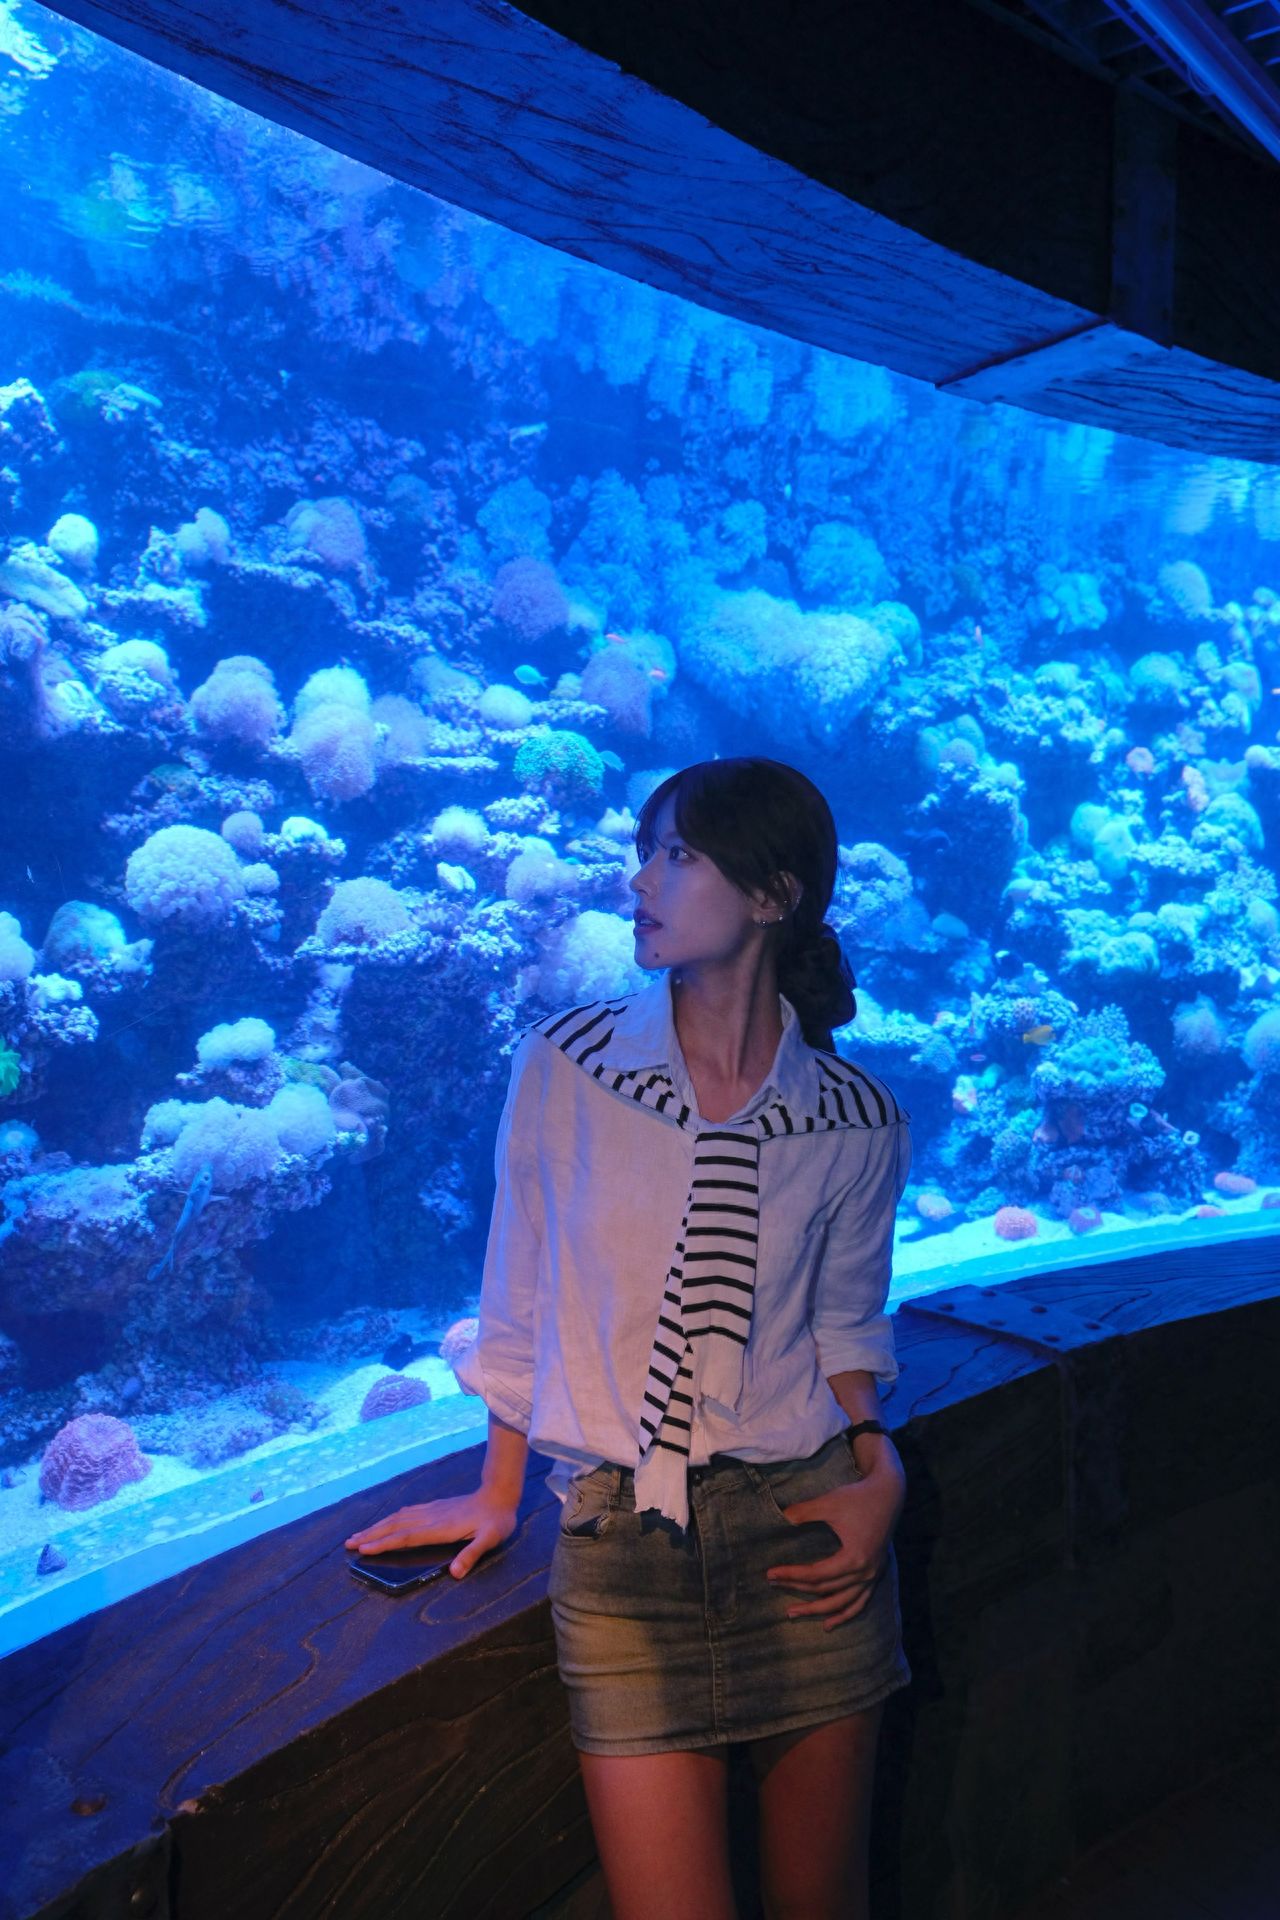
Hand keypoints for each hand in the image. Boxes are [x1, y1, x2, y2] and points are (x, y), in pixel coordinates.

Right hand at [344, 1490, 518, 1577]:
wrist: (499, 1494)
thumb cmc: (496, 1520)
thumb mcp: (490, 1540)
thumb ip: (472, 1555)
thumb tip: (455, 1573)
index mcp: (440, 1528)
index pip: (406, 1537)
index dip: (384, 1543)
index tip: (364, 1549)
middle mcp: (431, 1518)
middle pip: (395, 1526)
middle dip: (371, 1535)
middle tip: (349, 1543)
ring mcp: (431, 1511)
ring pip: (398, 1518)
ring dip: (377, 1526)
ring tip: (359, 1534)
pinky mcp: (435, 1507)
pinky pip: (406, 1513)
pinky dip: (391, 1518)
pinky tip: (386, 1522)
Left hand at [765, 1454, 905, 1630]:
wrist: (888, 1493)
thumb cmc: (857, 1497)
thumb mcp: (828, 1503)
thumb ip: (803, 1512)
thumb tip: (781, 1519)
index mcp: (853, 1558)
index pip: (816, 1574)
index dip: (791, 1575)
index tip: (770, 1574)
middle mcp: (865, 1573)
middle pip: (826, 1590)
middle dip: (798, 1590)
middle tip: (773, 1587)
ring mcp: (873, 1576)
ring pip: (842, 1603)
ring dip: (818, 1611)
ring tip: (794, 1613)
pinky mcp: (876, 1574)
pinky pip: (860, 1602)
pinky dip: (845, 1614)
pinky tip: (828, 1624)